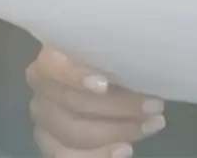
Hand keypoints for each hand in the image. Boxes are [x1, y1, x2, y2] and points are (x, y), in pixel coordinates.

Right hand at [25, 46, 166, 157]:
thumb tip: (141, 60)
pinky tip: (125, 149)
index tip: (104, 84)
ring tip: (150, 125)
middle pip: (71, 102)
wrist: (99, 86)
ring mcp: (44, 116)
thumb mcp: (112, 49)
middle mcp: (42, 86)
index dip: (75, 76)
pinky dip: (98, 154)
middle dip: (117, 107)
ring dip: (117, 131)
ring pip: (73, 132)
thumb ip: (115, 54)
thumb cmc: (112, 59)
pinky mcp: (50, 141)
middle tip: (154, 105)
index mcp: (52, 55)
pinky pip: (67, 155)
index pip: (52, 66)